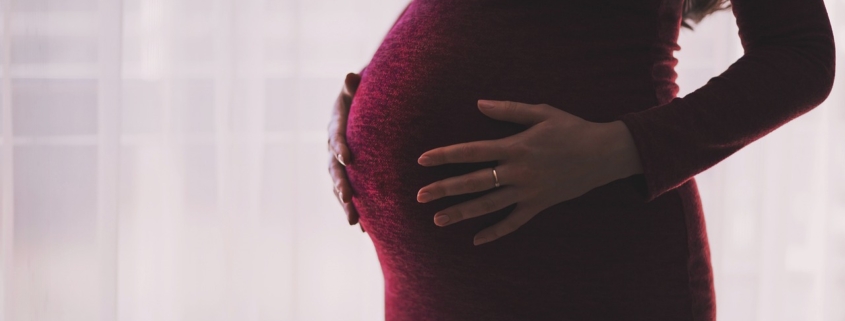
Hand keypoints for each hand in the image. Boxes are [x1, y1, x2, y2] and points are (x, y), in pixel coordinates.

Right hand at [328, 72, 364, 232]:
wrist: (363, 108)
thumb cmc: (362, 95)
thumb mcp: (358, 88)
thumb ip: (354, 86)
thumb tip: (351, 75)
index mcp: (335, 126)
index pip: (335, 137)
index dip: (339, 146)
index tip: (347, 157)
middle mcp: (333, 148)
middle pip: (334, 169)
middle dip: (341, 184)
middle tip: (348, 197)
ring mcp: (339, 165)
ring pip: (339, 187)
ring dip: (346, 205)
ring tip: (354, 222)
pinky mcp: (349, 176)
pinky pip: (350, 195)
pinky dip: (357, 210)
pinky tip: (365, 230)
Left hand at [416, 100, 642, 245]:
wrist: (604, 154)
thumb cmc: (572, 129)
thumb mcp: (541, 112)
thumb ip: (508, 110)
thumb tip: (478, 104)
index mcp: (515, 147)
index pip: (471, 151)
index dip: (445, 155)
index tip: (422, 160)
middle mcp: (517, 171)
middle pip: (473, 182)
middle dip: (444, 189)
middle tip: (420, 196)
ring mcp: (528, 191)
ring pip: (489, 205)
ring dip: (462, 213)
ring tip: (438, 219)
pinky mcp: (539, 205)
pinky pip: (514, 222)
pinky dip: (496, 232)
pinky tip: (477, 240)